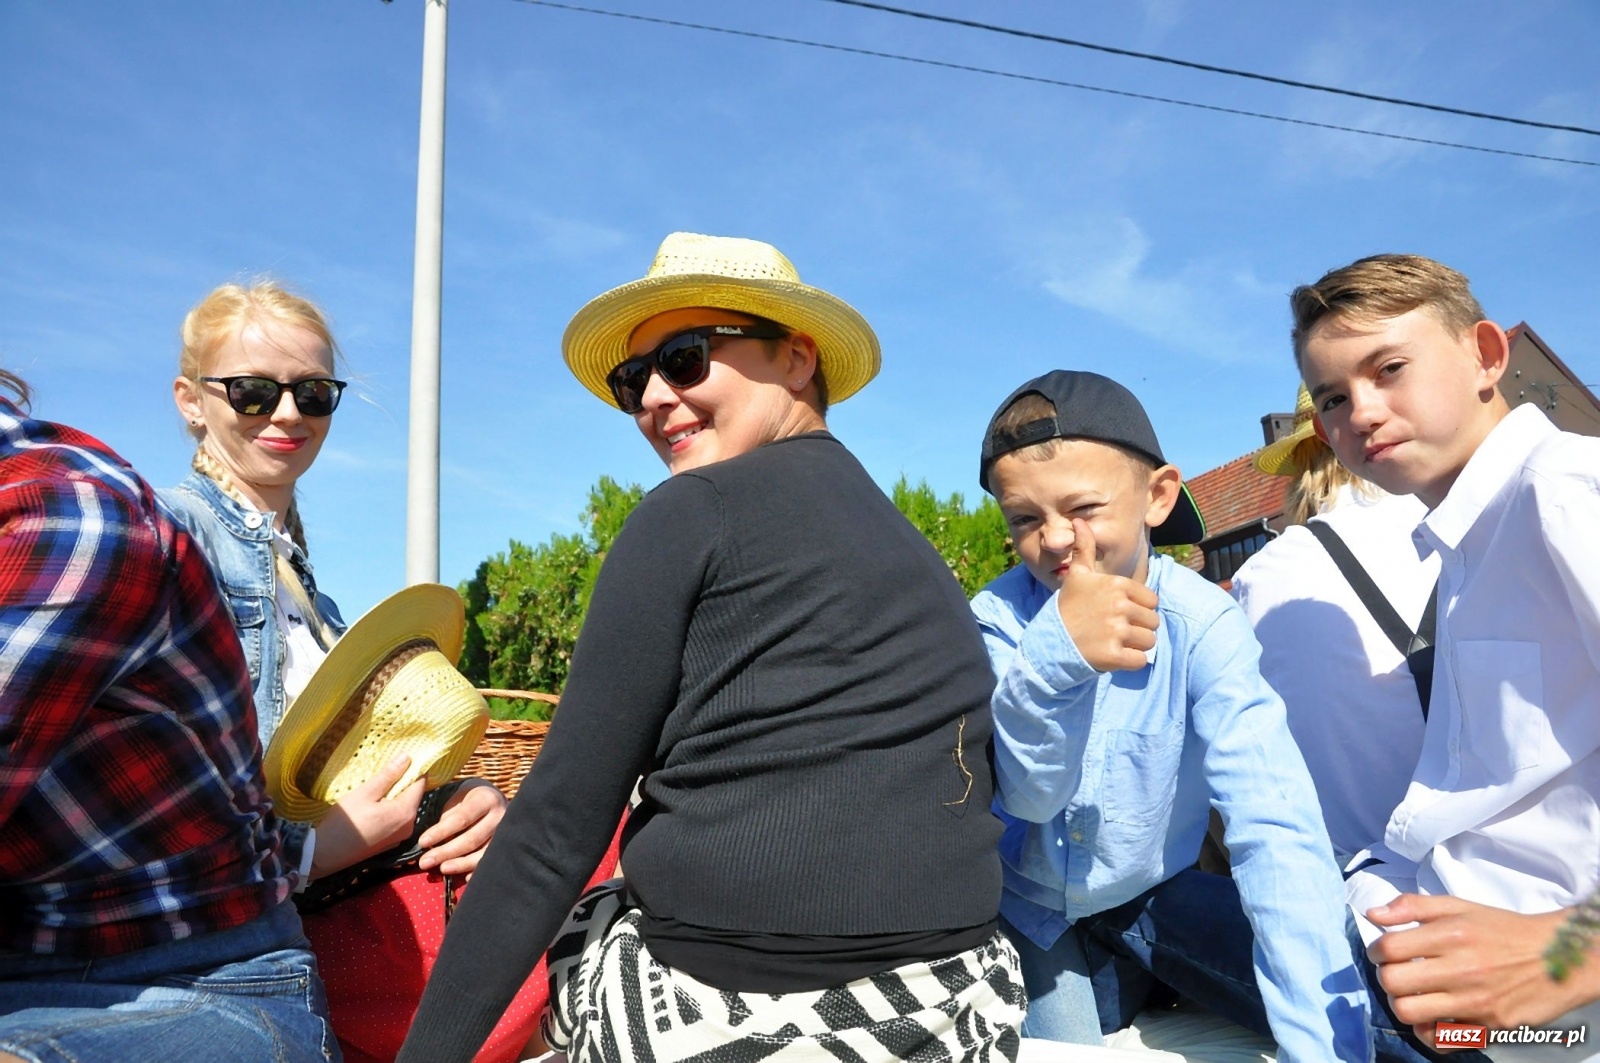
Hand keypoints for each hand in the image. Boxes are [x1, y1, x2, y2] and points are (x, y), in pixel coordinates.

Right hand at [309, 753, 424, 877]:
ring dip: (395, 796)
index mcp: (406, 812)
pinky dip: (390, 809)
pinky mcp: (391, 843)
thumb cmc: (345, 821)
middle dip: (404, 782)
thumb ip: (388, 775)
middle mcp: (409, 826)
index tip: (406, 757)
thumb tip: (407, 757)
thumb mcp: (365, 793)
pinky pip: (397, 820)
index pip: (420, 784)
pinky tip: (375, 805)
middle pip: (413, 796)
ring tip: (379, 785)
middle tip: (388, 769)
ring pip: (404, 808)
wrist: (326, 854)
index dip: (415, 769)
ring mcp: (401, 837)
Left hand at [416, 778, 507, 878]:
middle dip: (446, 852)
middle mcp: (500, 815)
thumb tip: (432, 845)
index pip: (461, 818)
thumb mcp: (457, 801)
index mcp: (486, 799)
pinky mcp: (506, 847)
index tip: (422, 842)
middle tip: (425, 862)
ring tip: (442, 869)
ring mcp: (506, 833)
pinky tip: (463, 878)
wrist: (495, 799)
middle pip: (471, 839)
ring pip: (482, 853)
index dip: (441, 832)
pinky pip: (490, 862)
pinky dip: (476, 870)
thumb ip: (447, 820)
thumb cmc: (469, 800)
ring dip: (460, 864)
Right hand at [1055, 518, 1158, 671]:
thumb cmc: (1069, 607)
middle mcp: (1119, 606)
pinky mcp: (1115, 656)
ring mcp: (1117, 631)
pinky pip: (1140, 660)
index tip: (1114, 613)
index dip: (1137, 609)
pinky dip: (1130, 662)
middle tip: (1112, 630)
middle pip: (1153, 622)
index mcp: (1117, 585)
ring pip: (1149, 642)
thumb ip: (1085, 548)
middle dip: (1137, 629)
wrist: (1050, 642)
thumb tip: (1079, 521)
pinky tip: (1112, 656)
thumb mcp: (1077, 576)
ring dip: (1134, 646)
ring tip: (1112, 642)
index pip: (1151, 601)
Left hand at [1367, 894, 1593, 1047]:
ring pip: (1409, 1012)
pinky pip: (1440, 1039)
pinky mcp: (1488, 1027)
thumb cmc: (1503, 930)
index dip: (1376, 950)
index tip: (1383, 952)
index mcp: (1452, 935)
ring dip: (1402, 1003)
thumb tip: (1372, 914)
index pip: (1389, 948)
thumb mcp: (1459, 907)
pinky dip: (1427, 1031)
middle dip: (1385, 976)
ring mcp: (1475, 1002)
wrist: (1557, 958)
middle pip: (1392, 982)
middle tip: (1396, 972)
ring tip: (1412, 994)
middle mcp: (1462, 969)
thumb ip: (1412, 907)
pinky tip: (1431, 1016)